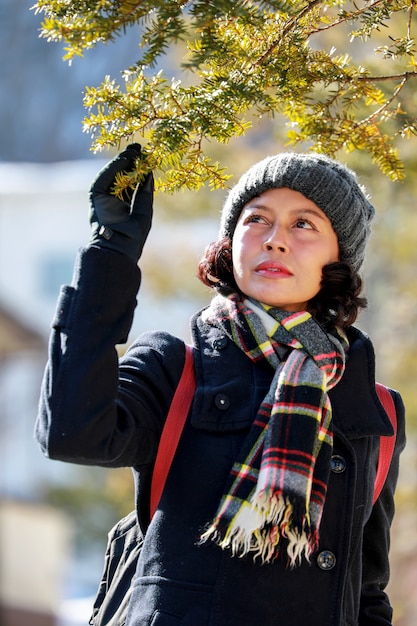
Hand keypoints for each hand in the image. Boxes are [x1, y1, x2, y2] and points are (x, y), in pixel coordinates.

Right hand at [89, 144, 153, 263]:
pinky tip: (124, 158)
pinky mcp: (95, 198)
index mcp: (123, 208)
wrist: (117, 250)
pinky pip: (104, 178)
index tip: (146, 158)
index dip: (138, 171)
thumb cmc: (132, 238)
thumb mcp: (143, 213)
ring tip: (134, 150)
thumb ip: (145, 194)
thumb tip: (149, 174)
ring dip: (121, 161)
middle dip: (129, 162)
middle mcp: (112, 202)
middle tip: (139, 148)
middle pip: (121, 177)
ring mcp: (102, 199)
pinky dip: (113, 167)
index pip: (131, 185)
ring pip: (112, 175)